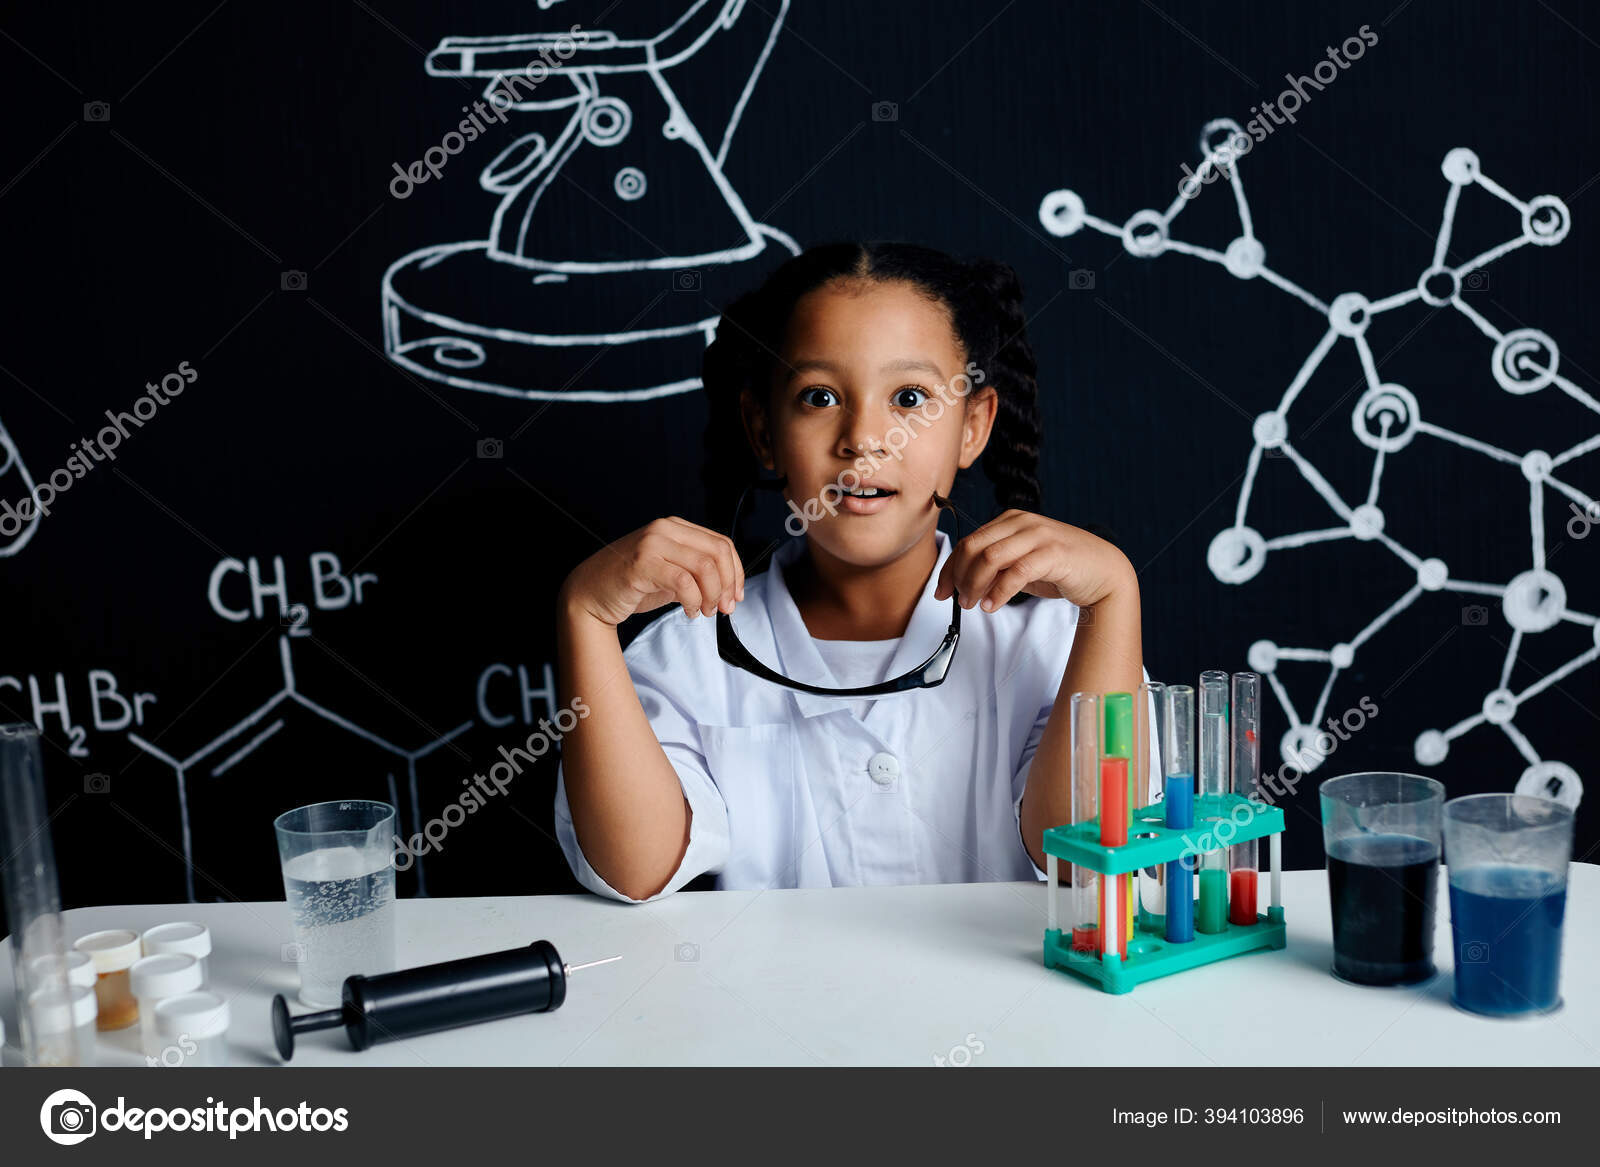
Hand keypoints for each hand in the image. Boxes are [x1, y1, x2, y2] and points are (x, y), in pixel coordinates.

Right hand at [561, 517, 745, 627]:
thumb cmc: (631, 586)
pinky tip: (689, 610)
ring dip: (711, 595)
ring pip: (704, 566)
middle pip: (717, 552)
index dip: (736, 572)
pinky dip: (693, 600)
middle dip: (728, 584)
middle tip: (724, 608)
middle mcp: (664, 529)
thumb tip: (729, 589)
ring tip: (703, 610)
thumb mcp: (671, 574)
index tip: (736, 596)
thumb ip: (697, 574)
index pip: (721, 543)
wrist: (590, 595)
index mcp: (674, 527)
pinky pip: (683, 581)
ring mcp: (652, 543)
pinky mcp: (642, 563)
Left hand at [933, 509, 1134, 611]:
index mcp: (1011, 520)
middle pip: (974, 547)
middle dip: (959, 577)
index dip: (949, 568)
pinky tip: (992, 606)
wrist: (1104, 572)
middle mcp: (1022, 522)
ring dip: (975, 585)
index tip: (941, 592)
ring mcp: (1038, 535)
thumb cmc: (1060, 569)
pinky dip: (998, 592)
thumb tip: (960, 584)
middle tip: (958, 602)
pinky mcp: (1053, 554)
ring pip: (990, 558)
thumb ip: (994, 568)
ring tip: (974, 605)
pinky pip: (1016, 572)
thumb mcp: (1021, 564)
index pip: (969, 542)